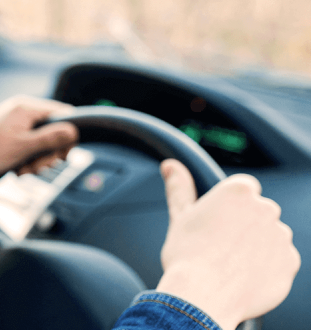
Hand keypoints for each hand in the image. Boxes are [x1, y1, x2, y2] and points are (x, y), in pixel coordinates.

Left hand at [0, 95, 77, 189]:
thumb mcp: (22, 147)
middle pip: (54, 131)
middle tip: (36, 167)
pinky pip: (28, 147)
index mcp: (26, 107)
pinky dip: (26, 160)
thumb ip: (50, 138)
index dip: (68, 137)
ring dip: (36, 160)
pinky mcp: (9, 135)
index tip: (61, 156)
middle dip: (48, 153)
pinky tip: (16, 169)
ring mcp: (15, 123)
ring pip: (41, 142)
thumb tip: (75, 131)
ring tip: (22, 169)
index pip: (64, 114)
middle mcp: (22, 111)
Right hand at [156, 159, 299, 329]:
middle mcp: (266, 208)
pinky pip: (281, 261)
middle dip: (245, 225)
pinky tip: (244, 277)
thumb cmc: (187, 256)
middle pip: (259, 212)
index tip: (218, 222)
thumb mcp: (180, 216)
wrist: (202, 297)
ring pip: (270, 236)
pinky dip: (267, 267)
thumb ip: (180, 187)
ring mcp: (281, 236)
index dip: (230, 205)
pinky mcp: (290, 262)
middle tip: (220, 245)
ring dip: (257, 246)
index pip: (244, 188)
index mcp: (238, 191)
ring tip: (231, 264)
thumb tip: (171, 165)